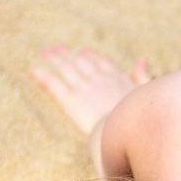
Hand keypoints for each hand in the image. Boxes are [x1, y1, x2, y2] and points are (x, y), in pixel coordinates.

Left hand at [30, 45, 151, 135]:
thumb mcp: (146, 93)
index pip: (101, 62)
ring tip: (44, 53)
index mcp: (116, 78)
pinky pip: (54, 84)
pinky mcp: (71, 100)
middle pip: (80, 61)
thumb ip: (142, 76)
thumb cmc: (141, 117)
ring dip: (54, 59)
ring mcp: (84, 88)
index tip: (83, 51)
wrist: (127, 132)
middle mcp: (98, 79)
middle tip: (56, 48)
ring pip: (66, 68)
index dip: (91, 56)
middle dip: (68, 54)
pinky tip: (34, 70)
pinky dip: (43, 75)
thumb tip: (142, 60)